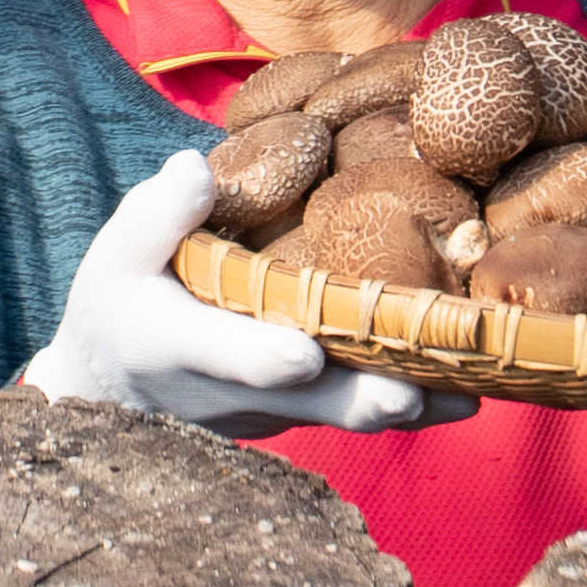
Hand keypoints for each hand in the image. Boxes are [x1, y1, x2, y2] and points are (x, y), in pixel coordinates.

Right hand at [23, 150, 450, 436]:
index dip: (267, 358)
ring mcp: (271, 413)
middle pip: (309, 404)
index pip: (227, 355)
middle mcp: (233, 394)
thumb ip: (157, 213)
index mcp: (180, 346)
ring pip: (344, 416)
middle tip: (415, 393)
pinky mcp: (298, 415)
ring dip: (406, 406)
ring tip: (474, 390)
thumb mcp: (116, 252)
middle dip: (364, 398)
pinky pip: (354, 412)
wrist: (112, 386)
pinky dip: (407, 404)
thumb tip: (200, 170)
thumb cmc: (118, 303)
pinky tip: (467, 385)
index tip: (305, 355)